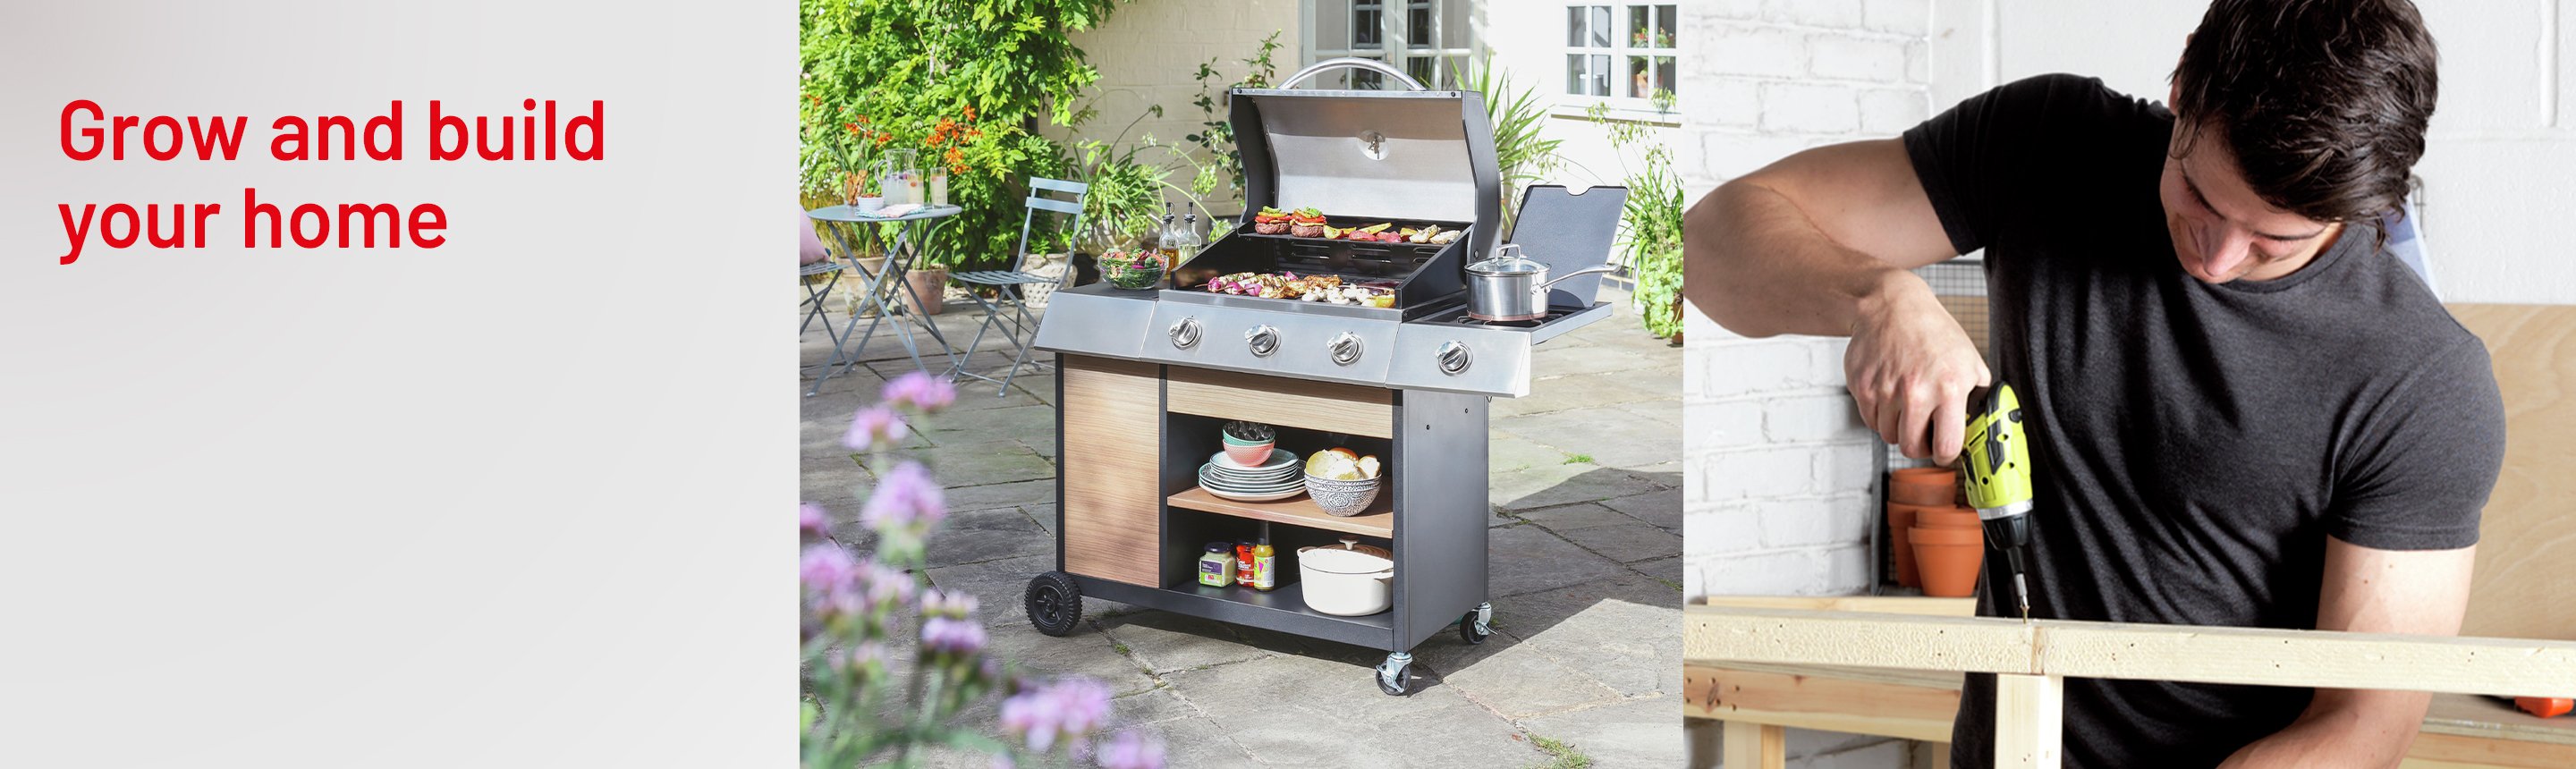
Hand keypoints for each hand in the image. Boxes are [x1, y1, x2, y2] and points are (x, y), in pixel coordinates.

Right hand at [1845, 274, 1989, 463]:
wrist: (1892, 306)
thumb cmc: (1932, 331)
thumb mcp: (1969, 359)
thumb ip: (1977, 395)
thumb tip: (1982, 423)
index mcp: (1948, 387)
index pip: (1946, 447)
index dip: (1945, 455)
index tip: (1944, 450)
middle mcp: (1915, 391)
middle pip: (1911, 448)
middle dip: (1919, 446)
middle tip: (1923, 433)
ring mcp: (1885, 390)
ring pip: (1888, 436)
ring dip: (1898, 428)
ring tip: (1906, 407)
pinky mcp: (1862, 386)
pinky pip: (1870, 420)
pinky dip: (1880, 415)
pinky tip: (1889, 396)